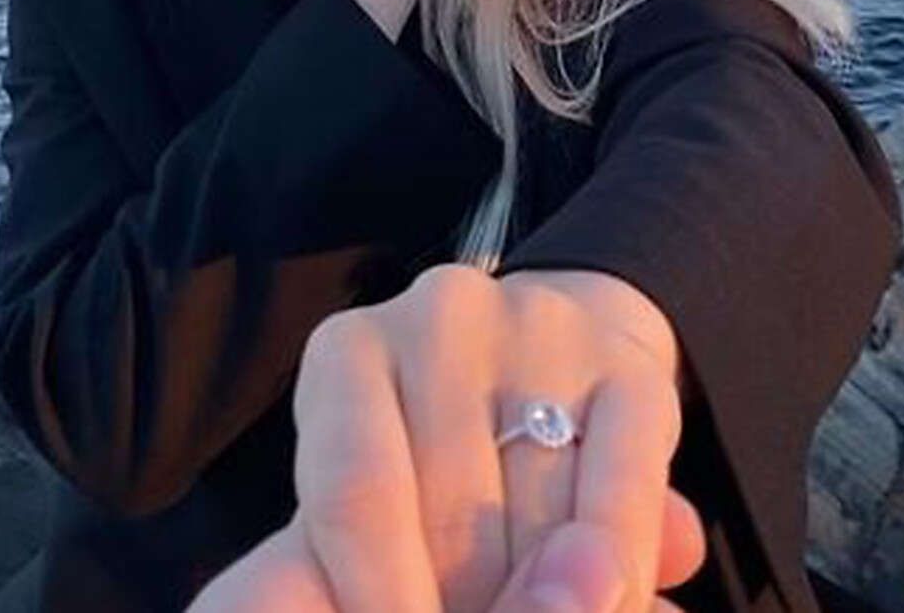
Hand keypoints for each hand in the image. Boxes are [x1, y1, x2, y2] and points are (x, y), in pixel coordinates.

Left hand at [281, 263, 702, 612]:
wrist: (551, 367)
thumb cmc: (425, 463)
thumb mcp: (361, 510)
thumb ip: (321, 570)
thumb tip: (269, 609)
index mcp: (348, 354)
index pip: (356, 494)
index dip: (379, 597)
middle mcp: (440, 319)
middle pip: (450, 520)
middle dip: (466, 606)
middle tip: (468, 611)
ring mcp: (543, 333)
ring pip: (543, 525)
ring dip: (540, 601)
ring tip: (534, 607)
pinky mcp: (633, 370)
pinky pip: (624, 504)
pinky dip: (615, 579)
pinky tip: (614, 602)